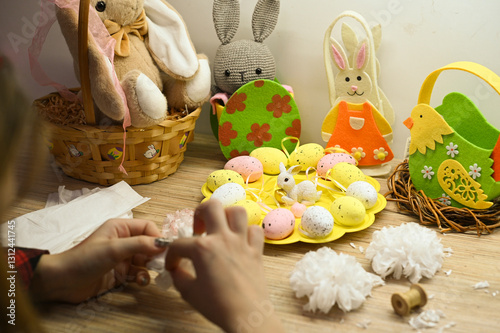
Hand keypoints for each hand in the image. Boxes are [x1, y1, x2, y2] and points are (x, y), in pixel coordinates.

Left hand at [31, 219, 166, 302]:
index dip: (158, 237)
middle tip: (161, 265)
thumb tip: (163, 244)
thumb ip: (140, 244)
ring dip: (150, 267)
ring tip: (148, 274)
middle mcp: (123, 241)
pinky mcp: (120, 274)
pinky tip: (139, 282)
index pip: (147, 228)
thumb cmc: (85, 259)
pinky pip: (138, 273)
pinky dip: (142, 277)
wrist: (63, 282)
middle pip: (149, 245)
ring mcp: (122, 258)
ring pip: (145, 260)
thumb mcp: (114, 249)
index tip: (166, 250)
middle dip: (156, 254)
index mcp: (120, 228)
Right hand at [165, 200, 282, 332]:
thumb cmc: (218, 306)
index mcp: (203, 249)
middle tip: (198, 229)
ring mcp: (242, 242)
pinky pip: (255, 230)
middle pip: (211, 206)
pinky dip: (247, 232)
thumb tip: (176, 269)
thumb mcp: (189, 292)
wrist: (247, 316)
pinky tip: (239, 241)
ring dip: (226, 216)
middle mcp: (223, 239)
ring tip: (219, 229)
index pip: (179, 244)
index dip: (171, 255)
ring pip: (237, 211)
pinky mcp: (256, 251)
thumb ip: (179, 276)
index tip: (173, 265)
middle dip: (199, 212)